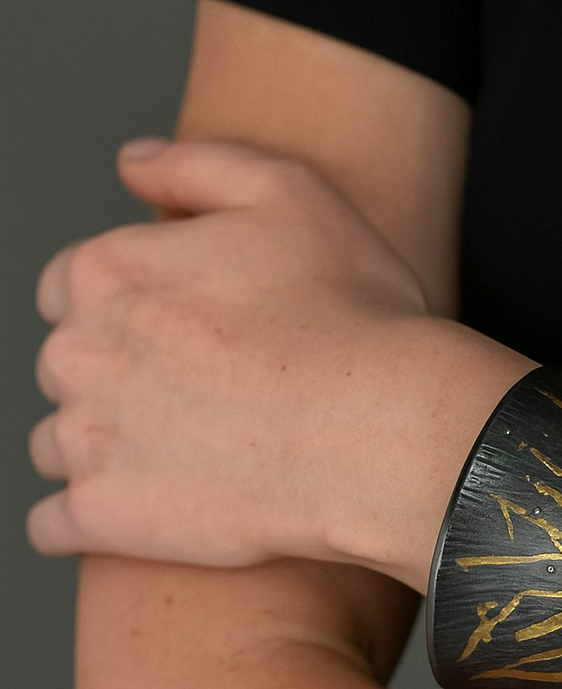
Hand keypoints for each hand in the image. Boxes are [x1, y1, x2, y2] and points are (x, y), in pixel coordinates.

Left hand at [28, 138, 433, 568]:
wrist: (381, 432)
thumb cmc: (351, 316)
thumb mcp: (291, 194)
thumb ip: (196, 167)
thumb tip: (131, 162)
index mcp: (108, 270)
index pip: (69, 286)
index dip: (128, 307)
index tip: (182, 333)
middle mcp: (78, 351)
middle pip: (66, 365)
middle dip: (113, 377)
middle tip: (196, 396)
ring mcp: (85, 439)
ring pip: (55, 443)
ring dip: (99, 449)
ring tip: (179, 458)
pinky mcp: (102, 517)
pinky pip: (52, 526)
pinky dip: (82, 523)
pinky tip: (139, 513)